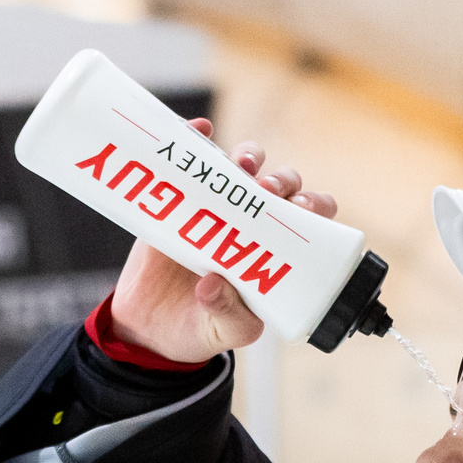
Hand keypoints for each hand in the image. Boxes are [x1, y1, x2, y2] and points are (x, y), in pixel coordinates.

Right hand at [105, 119, 341, 363]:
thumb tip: (213, 284)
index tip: (302, 209)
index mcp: (275, 253)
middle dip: (282, 180)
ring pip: (243, 166)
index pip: (310, 219)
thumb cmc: (200, 331)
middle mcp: (252, 224)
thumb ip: (228, 314)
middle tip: (267, 189)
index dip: (314, 207)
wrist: (148, 330)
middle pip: (281, 185)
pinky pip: (194, 161)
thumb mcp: (222, 332)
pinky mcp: (180, 199)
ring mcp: (216, 208)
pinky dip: (198, 137)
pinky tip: (200, 129)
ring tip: (239, 168)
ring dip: (248, 157)